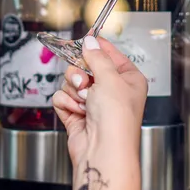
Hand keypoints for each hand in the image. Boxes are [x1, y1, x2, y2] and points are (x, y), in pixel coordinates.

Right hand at [52, 36, 147, 165]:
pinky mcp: (76, 113)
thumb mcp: (110, 79)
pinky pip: (62, 96)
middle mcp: (111, 90)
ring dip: (74, 90)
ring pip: (71, 81)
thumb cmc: (117, 120)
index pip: (110, 54)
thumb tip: (90, 42)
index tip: (86, 38)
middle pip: (85, 66)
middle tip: (85, 82)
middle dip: (81, 74)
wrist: (103, 151)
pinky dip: (67, 103)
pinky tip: (78, 112)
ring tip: (85, 102)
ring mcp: (93, 102)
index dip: (97, 46)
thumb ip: (97, 57)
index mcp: (127, 79)